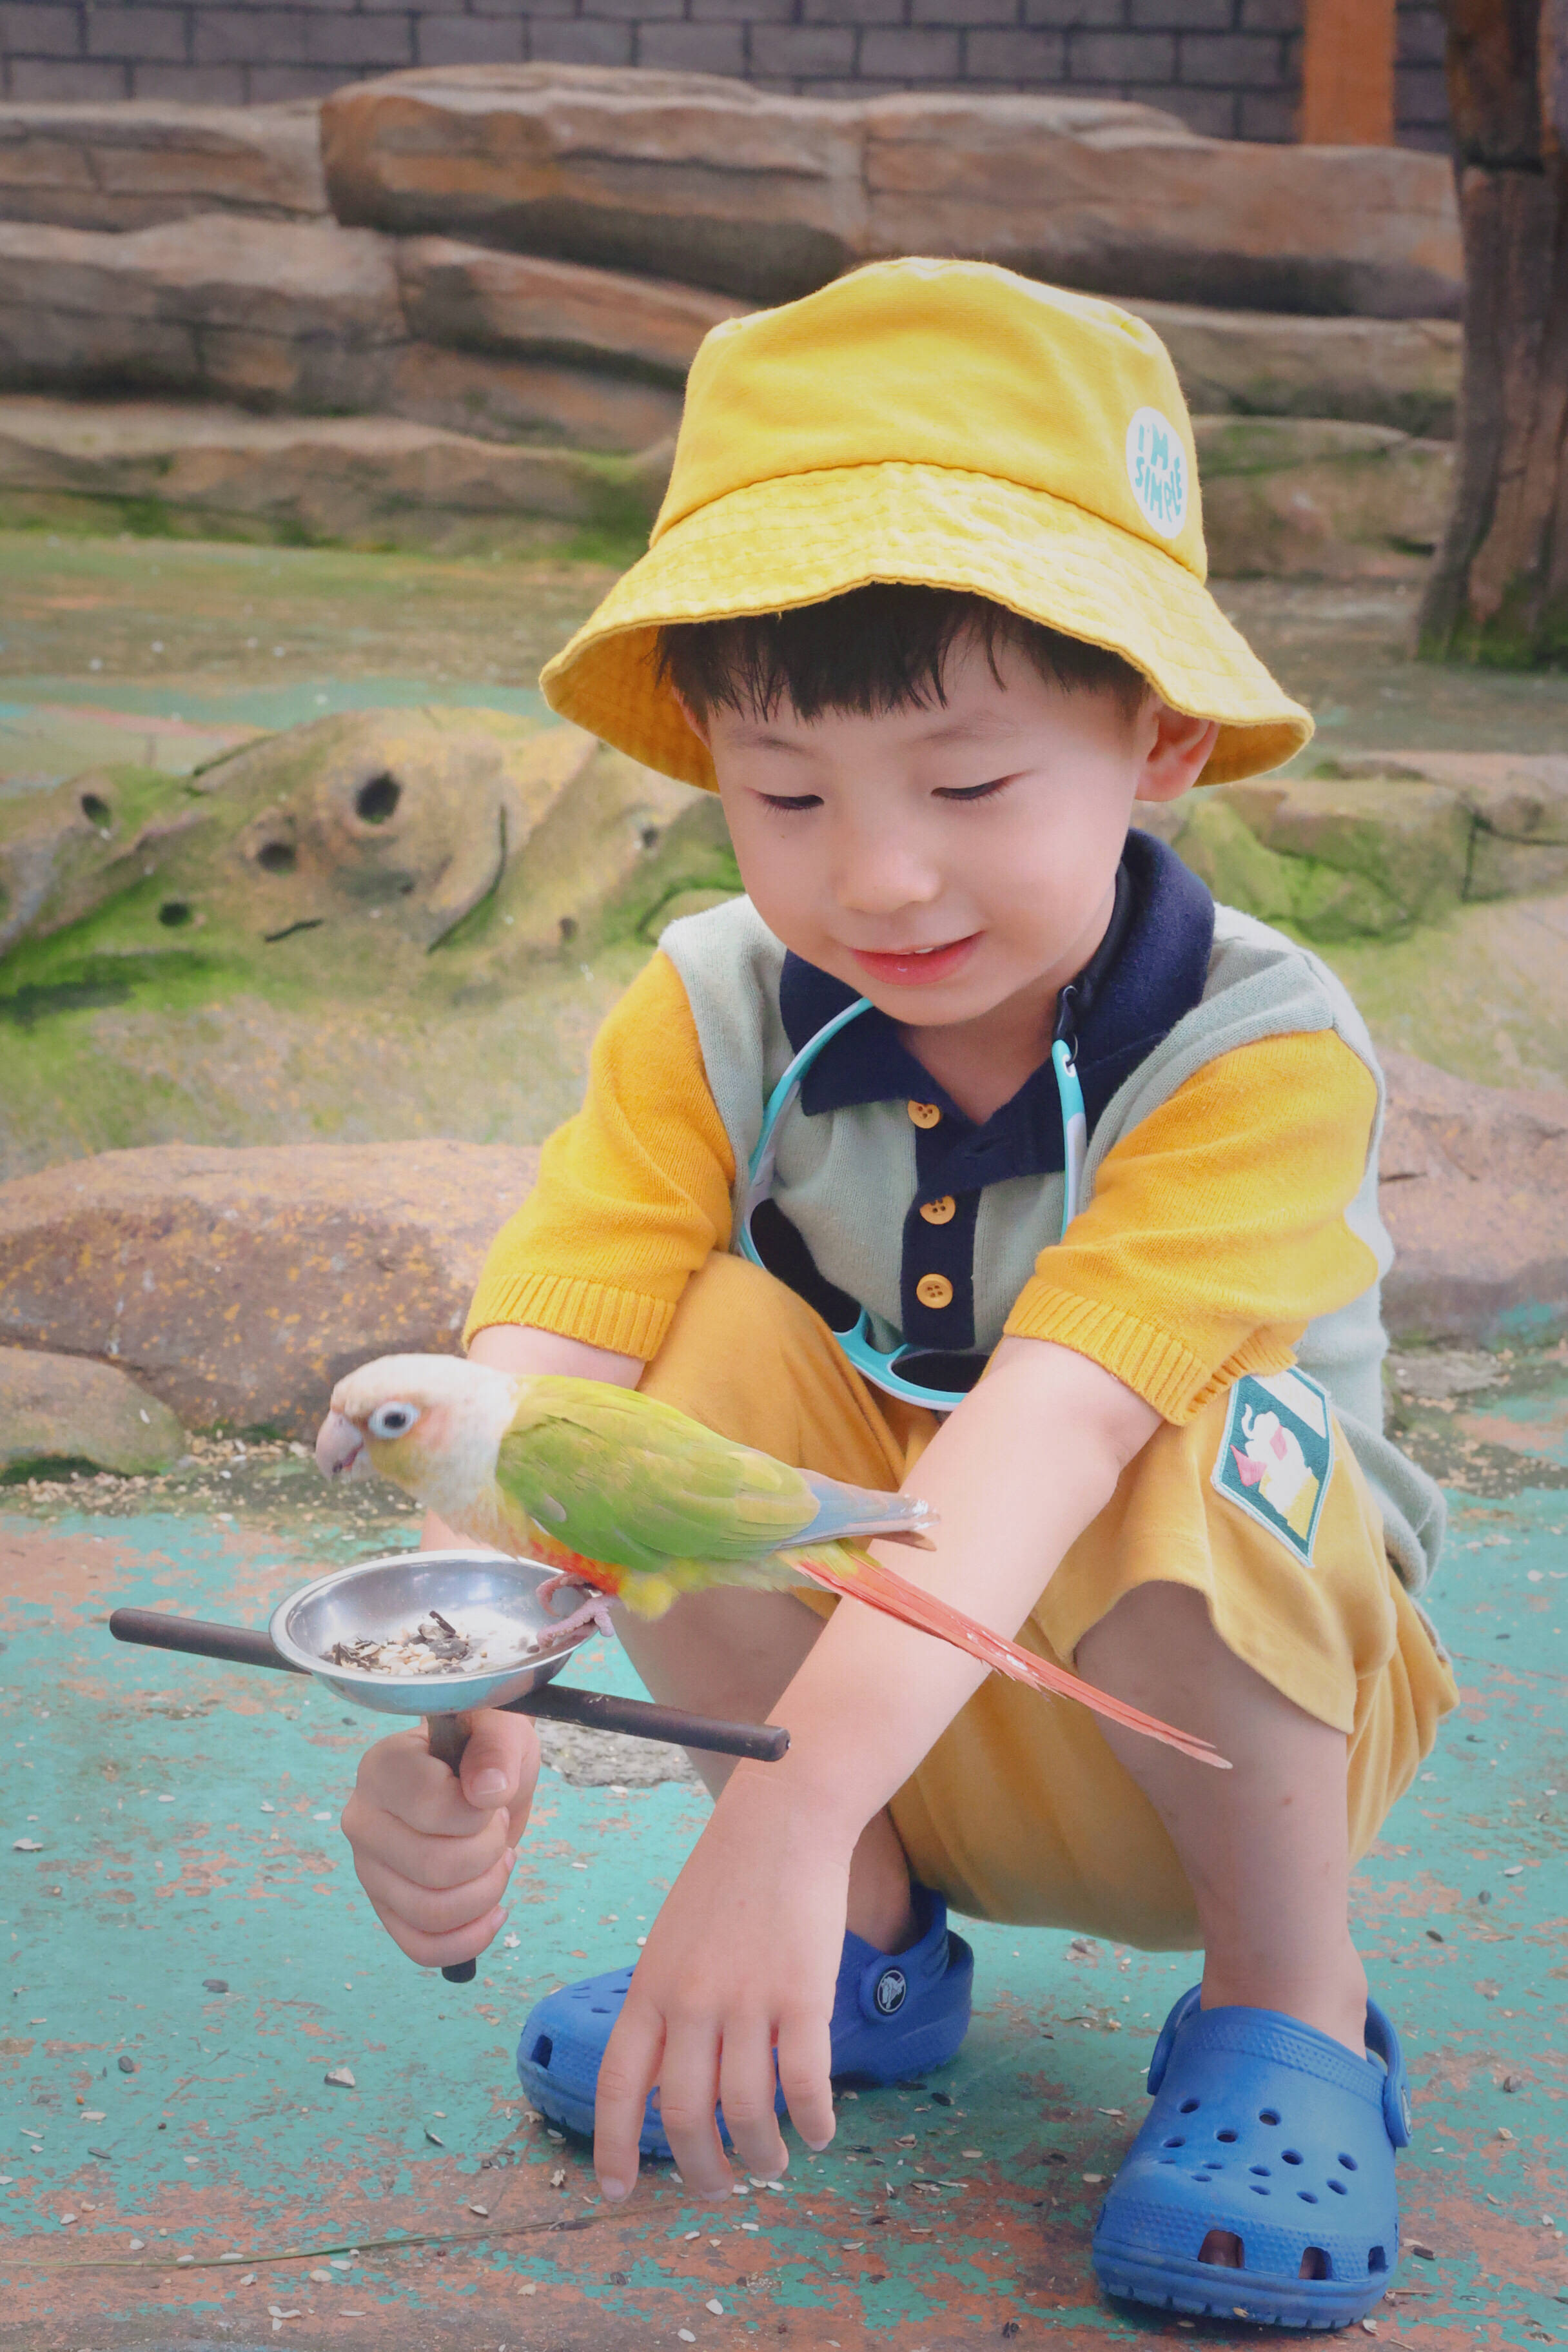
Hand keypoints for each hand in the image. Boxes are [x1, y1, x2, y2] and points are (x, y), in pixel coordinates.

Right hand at [341, 1707, 538, 1970]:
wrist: (479, 1773)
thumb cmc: (483, 1743)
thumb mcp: (501, 1726)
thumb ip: (496, 1748)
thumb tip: (487, 1792)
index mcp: (382, 1768)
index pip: (432, 1808)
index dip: (480, 1813)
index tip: (493, 1793)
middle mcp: (362, 1820)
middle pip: (433, 1868)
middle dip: (489, 1853)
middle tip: (497, 1826)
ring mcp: (368, 1870)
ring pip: (430, 1913)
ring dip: (486, 1893)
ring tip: (497, 1859)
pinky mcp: (385, 1908)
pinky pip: (421, 1947)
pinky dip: (468, 1939)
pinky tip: (494, 1911)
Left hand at [592, 1771, 851, 2201]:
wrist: (783, 1818)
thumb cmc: (728, 1877)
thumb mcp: (673, 1940)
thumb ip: (667, 2005)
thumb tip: (671, 2082)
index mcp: (650, 1988)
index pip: (620, 2087)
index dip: (615, 2149)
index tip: (619, 2193)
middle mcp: (691, 2001)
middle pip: (686, 2118)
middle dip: (701, 2170)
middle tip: (719, 2189)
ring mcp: (748, 1999)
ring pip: (747, 2113)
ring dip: (761, 2156)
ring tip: (771, 2166)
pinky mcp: (804, 1995)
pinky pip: (805, 2084)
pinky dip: (812, 2123)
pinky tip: (818, 2133)